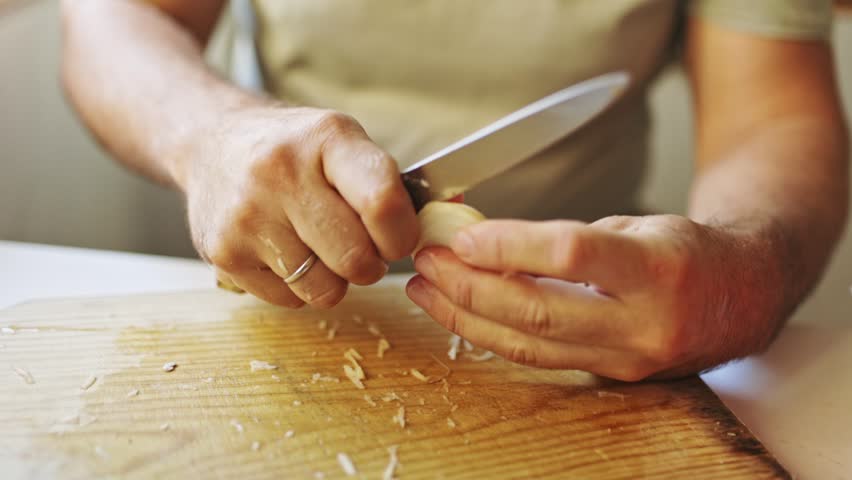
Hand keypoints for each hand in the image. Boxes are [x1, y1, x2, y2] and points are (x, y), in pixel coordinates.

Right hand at [181, 105, 418, 307]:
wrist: (211, 144)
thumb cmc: (295, 150)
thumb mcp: (344, 143)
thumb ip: (392, 185)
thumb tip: (449, 226)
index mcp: (326, 138)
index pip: (382, 203)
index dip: (402, 235)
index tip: (398, 238)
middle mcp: (280, 172)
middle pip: (356, 258)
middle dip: (370, 263)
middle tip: (359, 245)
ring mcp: (246, 216)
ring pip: (325, 289)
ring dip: (334, 279)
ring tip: (318, 245)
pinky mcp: (223, 253)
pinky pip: (290, 300)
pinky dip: (298, 287)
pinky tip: (284, 250)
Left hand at [406, 215, 784, 380]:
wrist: (741, 298)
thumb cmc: (686, 249)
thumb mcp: (638, 224)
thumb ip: (567, 239)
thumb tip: (486, 239)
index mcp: (659, 268)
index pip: (572, 256)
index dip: (510, 247)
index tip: (461, 236)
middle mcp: (645, 322)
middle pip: (539, 311)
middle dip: (470, 286)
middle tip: (427, 260)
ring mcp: (628, 358)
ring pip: (531, 345)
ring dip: (468, 316)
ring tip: (427, 288)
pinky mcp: (612, 375)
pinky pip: (541, 358)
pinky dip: (494, 336)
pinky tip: (462, 314)